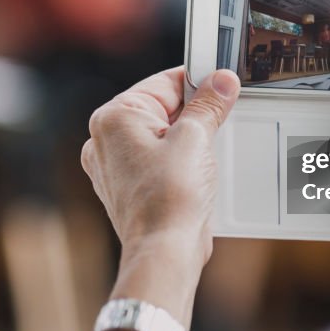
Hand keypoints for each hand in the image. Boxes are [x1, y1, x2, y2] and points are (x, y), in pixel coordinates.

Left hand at [82, 66, 240, 271]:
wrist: (164, 251)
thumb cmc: (169, 197)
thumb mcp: (195, 138)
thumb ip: (208, 104)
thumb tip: (220, 82)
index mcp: (114, 117)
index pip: (162, 82)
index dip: (197, 80)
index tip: (222, 81)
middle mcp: (106, 140)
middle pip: (162, 109)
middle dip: (195, 112)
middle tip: (223, 115)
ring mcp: (115, 167)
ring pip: (162, 136)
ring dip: (191, 138)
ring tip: (212, 148)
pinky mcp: (129, 189)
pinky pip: (159, 161)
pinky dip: (181, 160)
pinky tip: (201, 169)